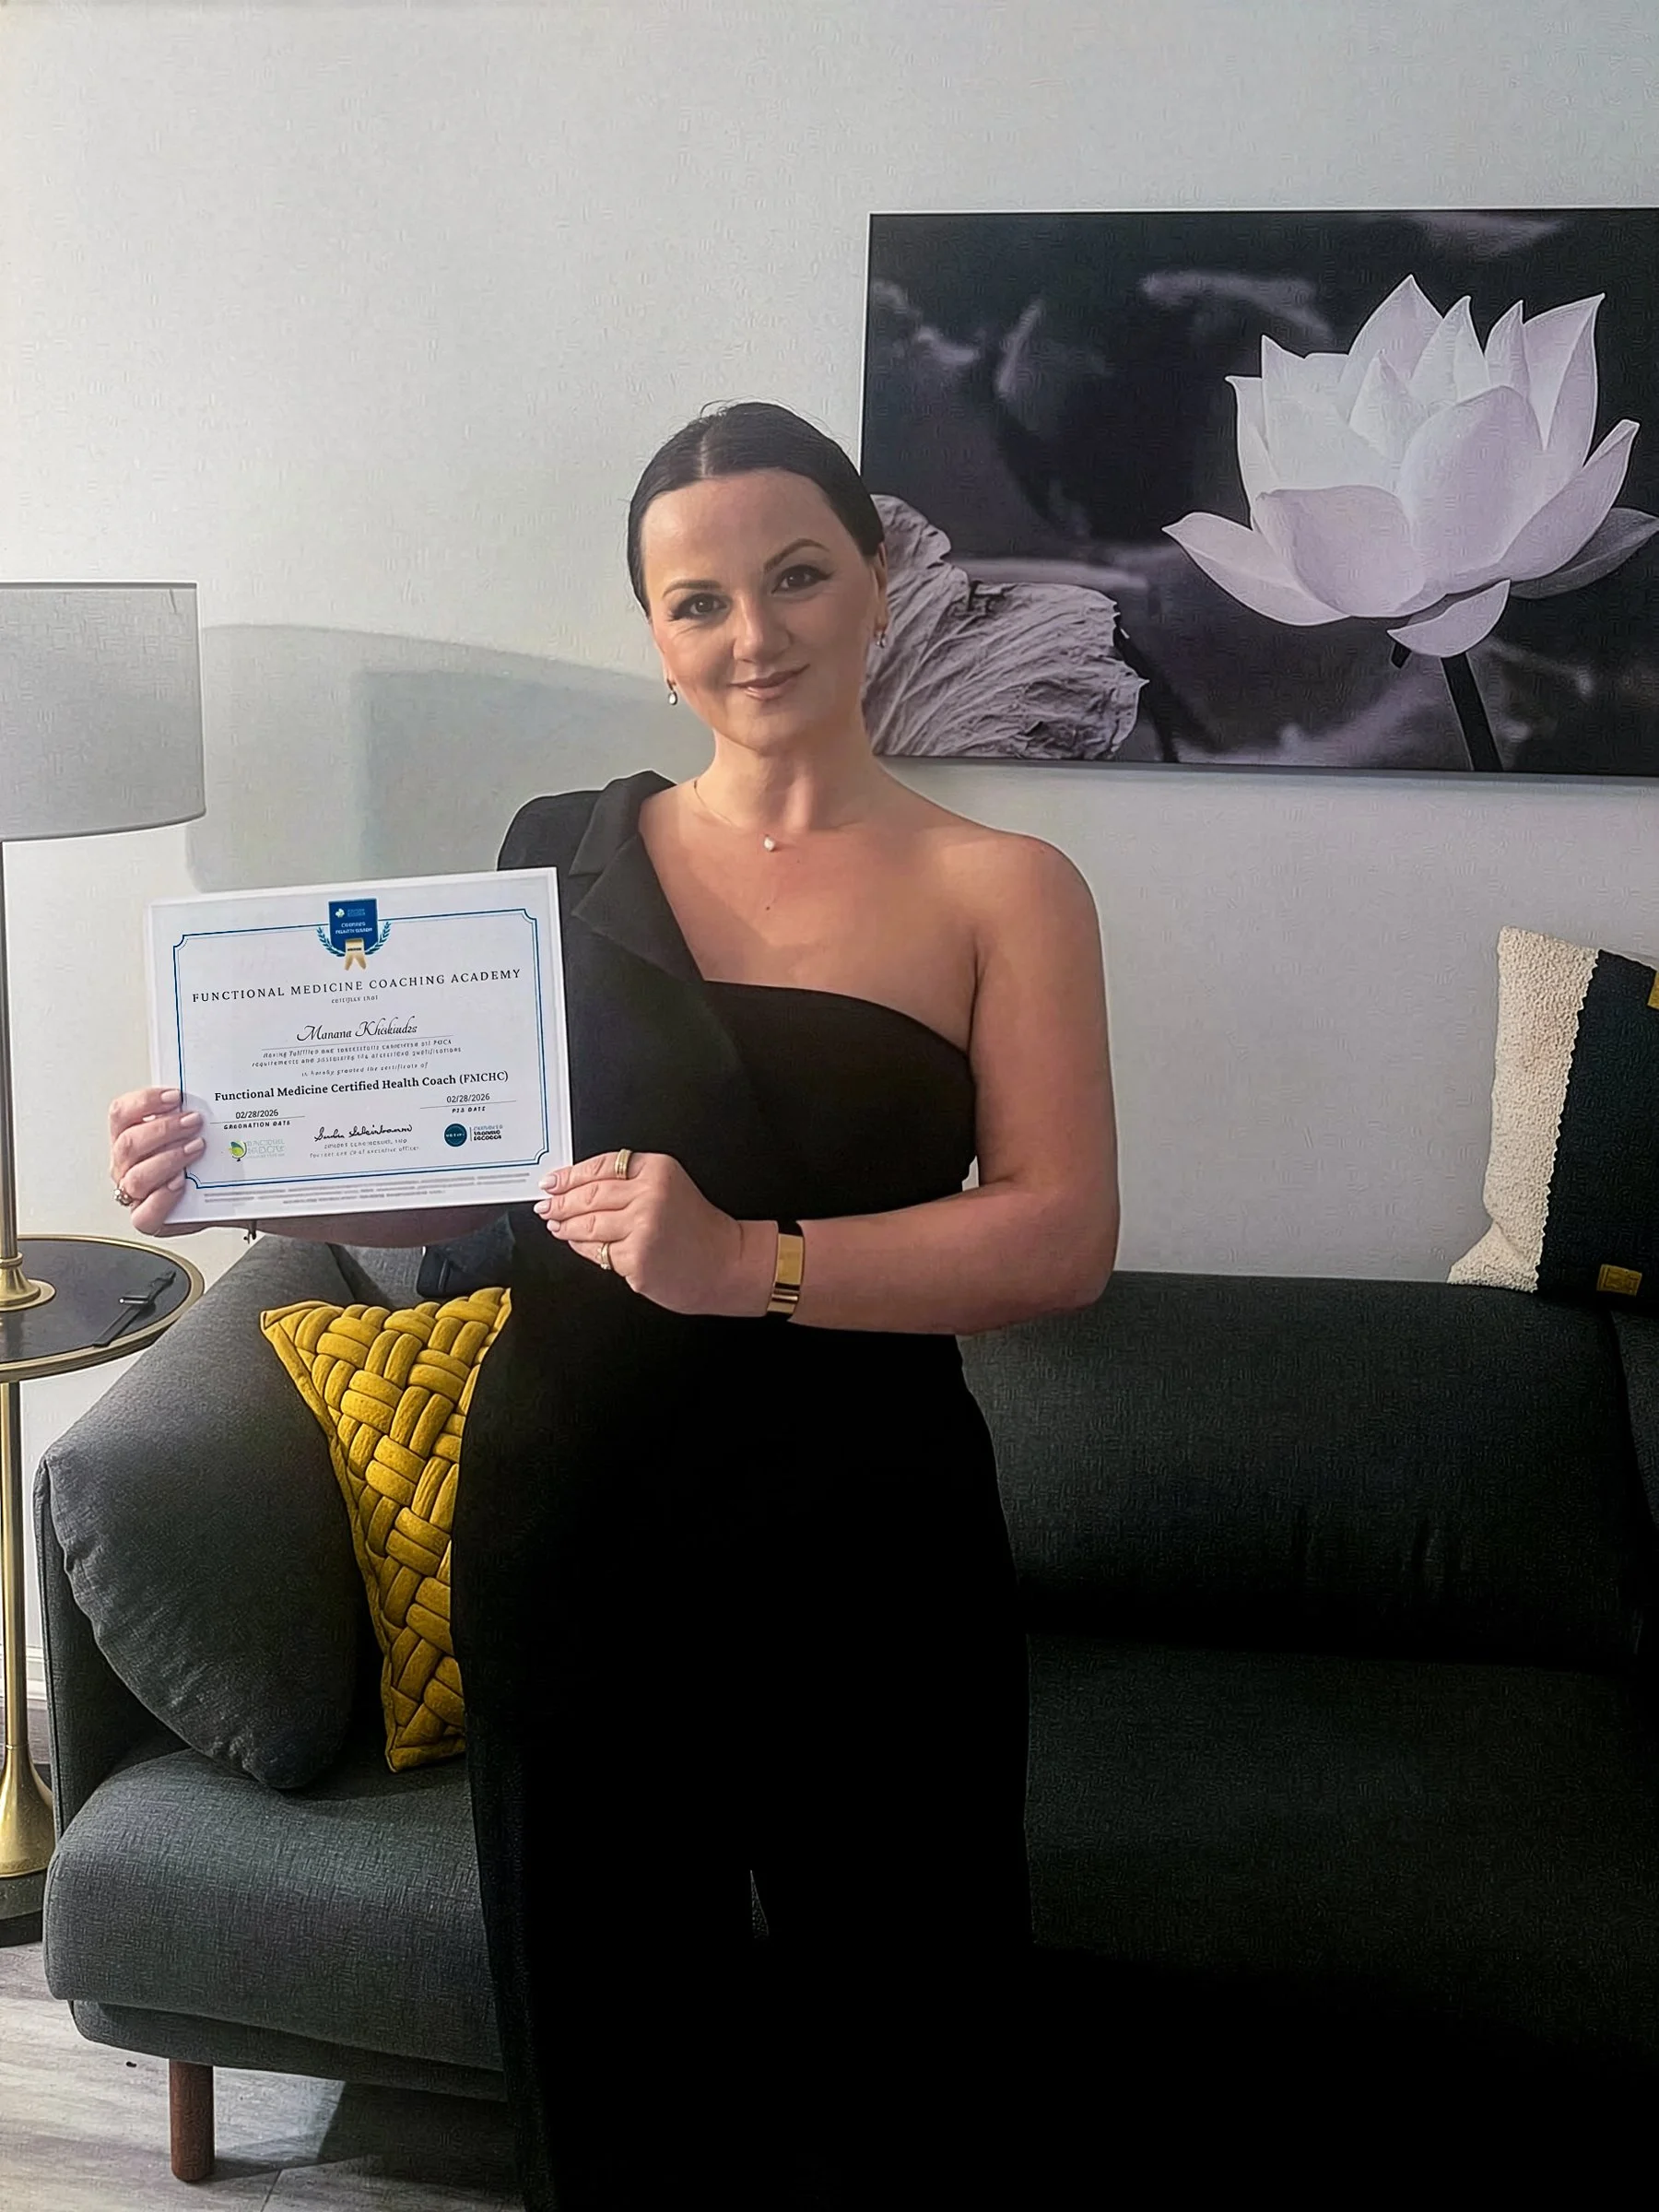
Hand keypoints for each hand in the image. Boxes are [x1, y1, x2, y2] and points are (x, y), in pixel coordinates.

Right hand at [108, 1087, 207, 1238]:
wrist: (214, 1201)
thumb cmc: (197, 1165)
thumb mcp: (191, 1134)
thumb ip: (187, 1116)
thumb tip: (206, 1097)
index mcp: (128, 1139)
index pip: (120, 1113)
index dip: (144, 1102)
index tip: (175, 1096)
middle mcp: (125, 1166)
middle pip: (128, 1144)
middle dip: (163, 1129)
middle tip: (193, 1121)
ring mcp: (134, 1193)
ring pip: (136, 1177)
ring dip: (168, 1159)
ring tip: (196, 1148)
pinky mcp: (148, 1220)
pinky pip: (145, 1214)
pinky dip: (163, 1197)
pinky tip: (182, 1183)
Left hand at [535, 1149, 761, 1315]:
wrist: (725, 1263)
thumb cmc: (697, 1228)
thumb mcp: (669, 1187)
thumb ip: (630, 1182)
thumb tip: (576, 1187)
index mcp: (657, 1170)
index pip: (601, 1166)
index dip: (570, 1175)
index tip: (553, 1181)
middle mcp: (650, 1195)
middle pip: (590, 1195)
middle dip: (561, 1201)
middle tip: (547, 1205)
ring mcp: (642, 1228)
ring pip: (588, 1224)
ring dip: (565, 1225)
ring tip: (556, 1224)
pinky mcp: (637, 1258)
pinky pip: (597, 1251)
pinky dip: (582, 1247)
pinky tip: (577, 1243)